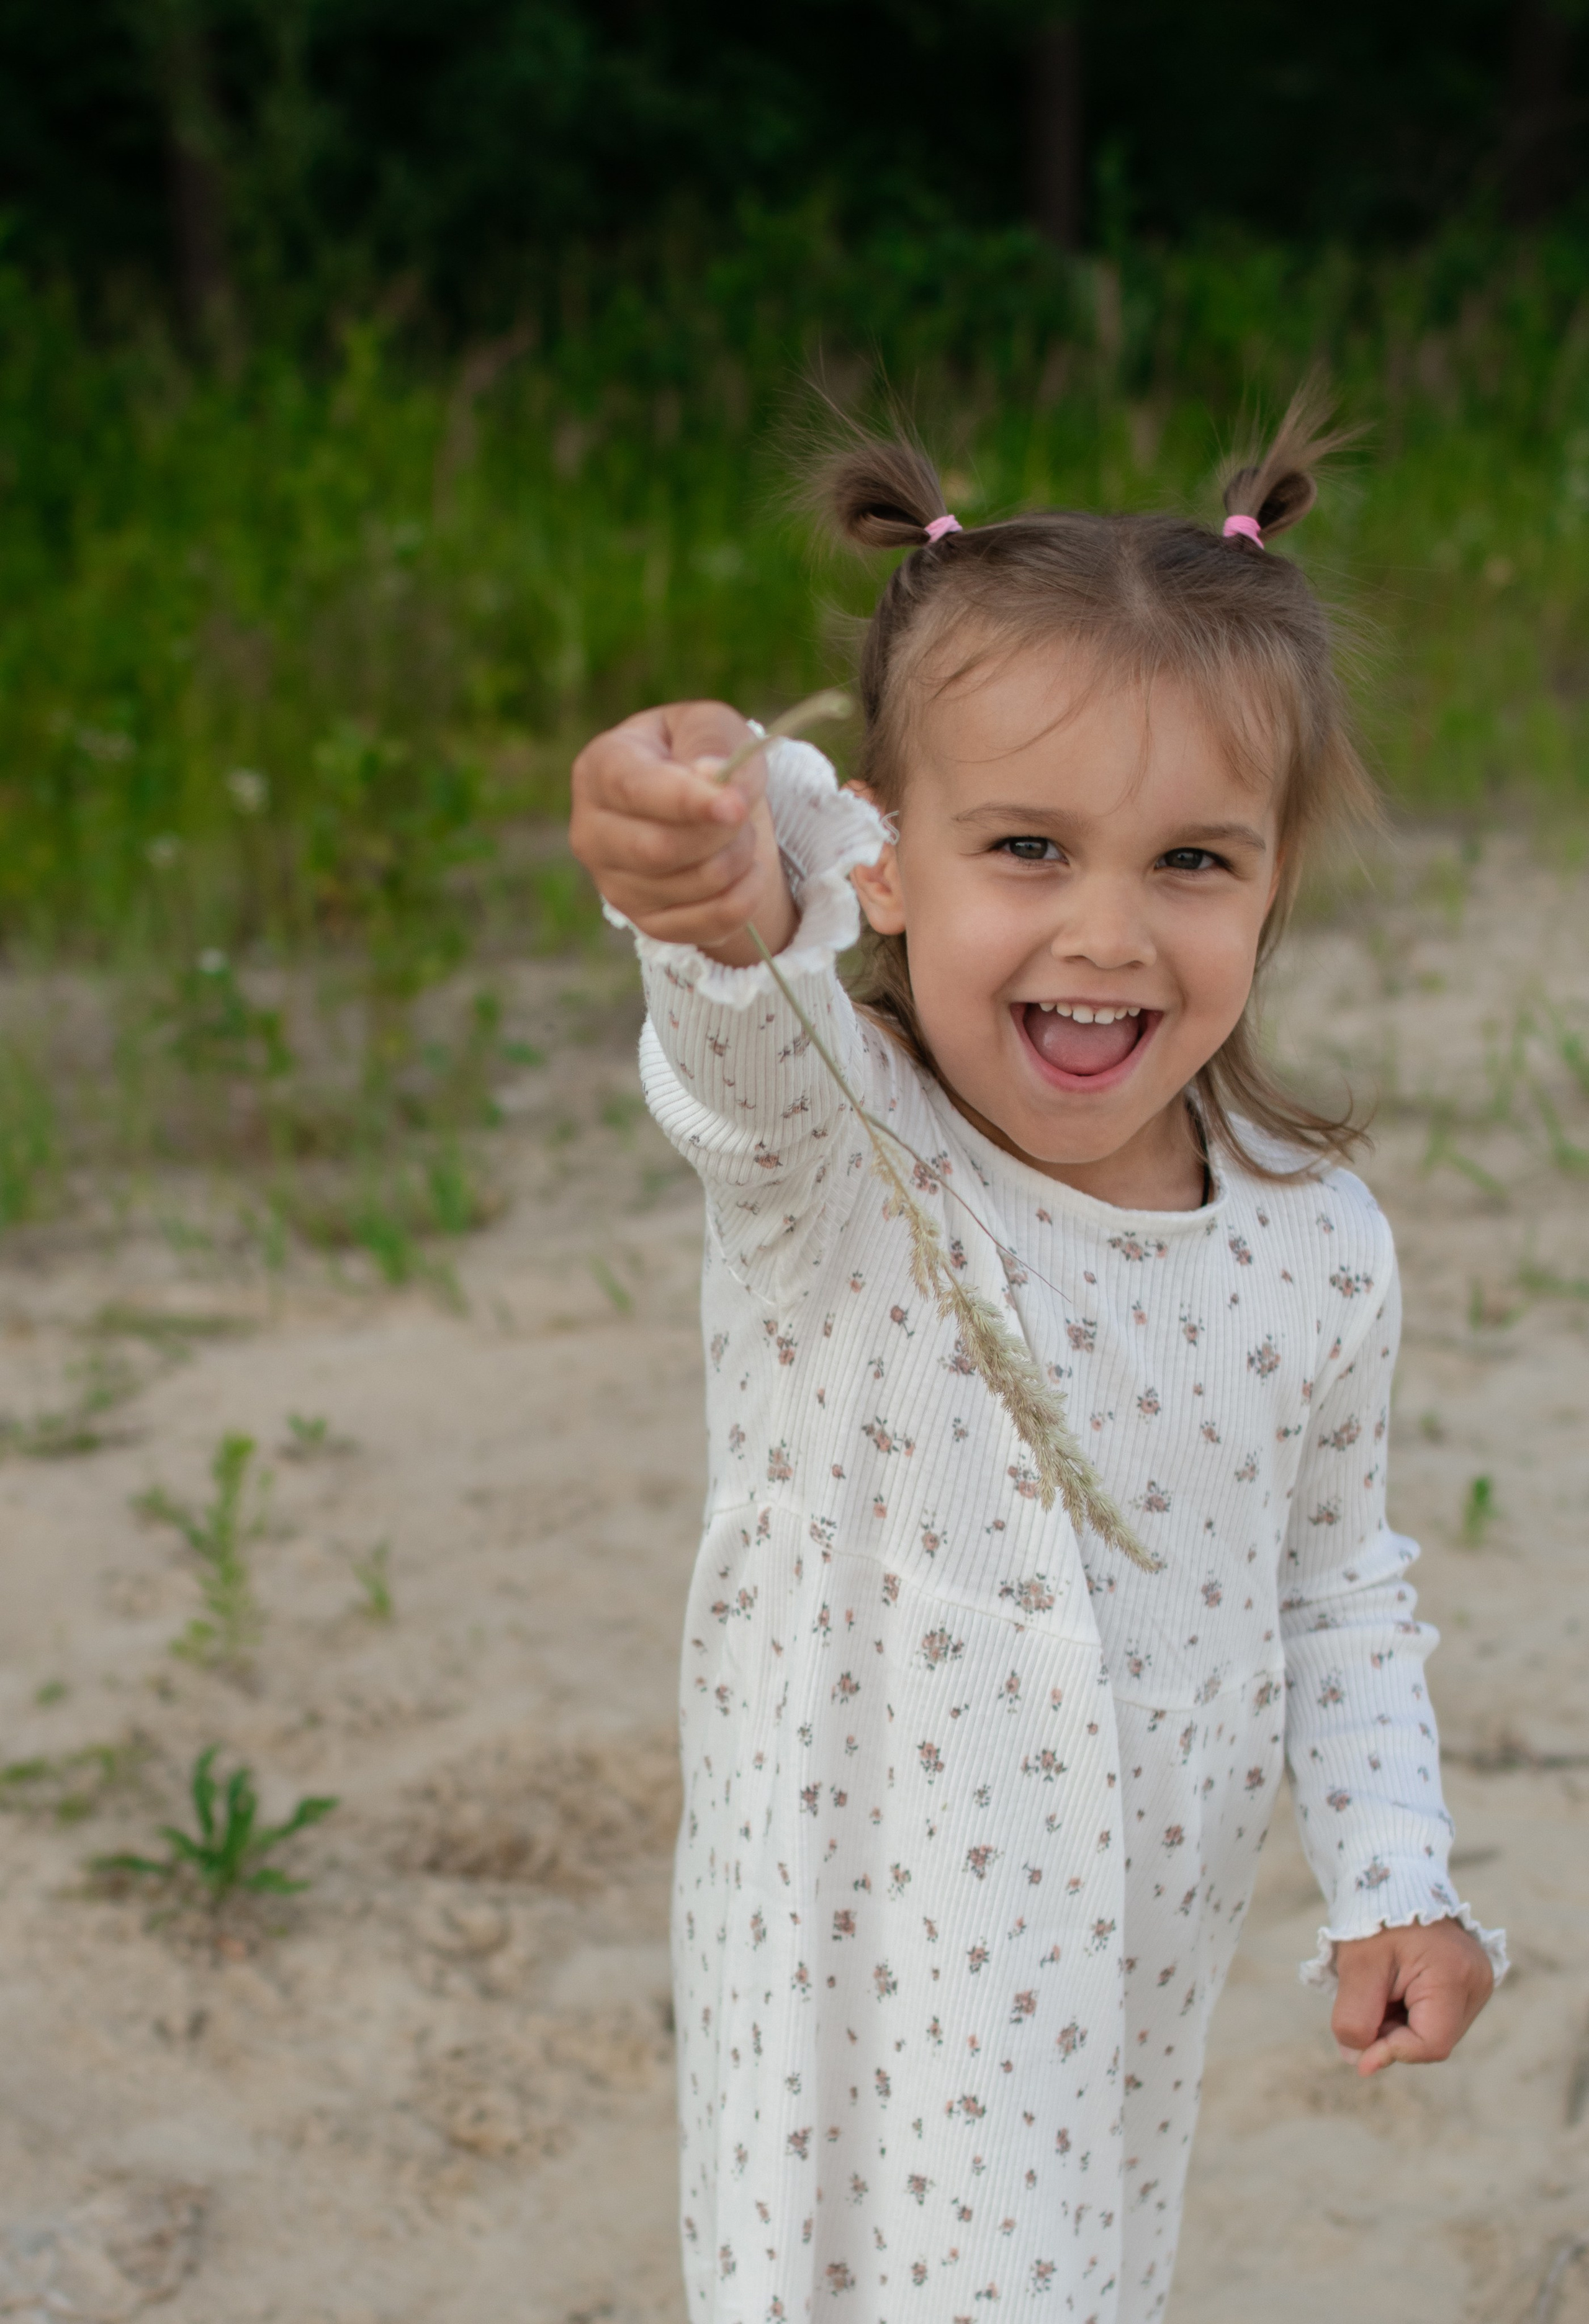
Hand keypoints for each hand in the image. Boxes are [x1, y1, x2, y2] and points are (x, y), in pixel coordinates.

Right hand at [568, 700, 796, 965]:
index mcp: (599, 768)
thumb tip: (714, 779)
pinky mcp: (644, 921)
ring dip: (738, 860)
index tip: (734, 805)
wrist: (704, 805)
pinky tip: (749, 874)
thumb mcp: (710, 726)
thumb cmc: (699, 753)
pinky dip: (743, 899)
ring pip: (688, 886)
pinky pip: (703, 925)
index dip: (685, 800)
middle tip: (743, 811)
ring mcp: (612, 884)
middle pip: (658, 849)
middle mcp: (592, 831)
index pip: (633, 789)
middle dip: (721, 832)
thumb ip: (711, 743)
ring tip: (741, 835)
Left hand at [1332, 1917, 1494, 2077]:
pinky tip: (1394, 1987)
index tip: (1356, 2050)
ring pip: (1433, 2031)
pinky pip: (1437, 2016)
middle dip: (1391, 2033)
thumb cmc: (1374, 1919)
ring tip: (1381, 1986)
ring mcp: (1478, 1982)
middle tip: (1365, 1999)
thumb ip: (1355, 2019)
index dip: (1391, 2052)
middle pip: (1432, 2040)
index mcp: (1455, 1975)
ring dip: (1399, 2023)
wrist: (1391, 1881)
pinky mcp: (1470, 1982)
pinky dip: (1409, 2012)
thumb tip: (1359, 2062)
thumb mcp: (1357, 1967)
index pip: (1430, 2043)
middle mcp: (1478, 1982)